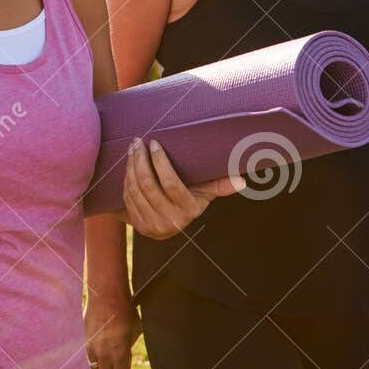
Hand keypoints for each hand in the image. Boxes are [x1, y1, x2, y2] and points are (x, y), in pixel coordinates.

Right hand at [85, 286, 139, 368]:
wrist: (106, 295)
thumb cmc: (125, 311)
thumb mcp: (135, 330)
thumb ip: (129, 346)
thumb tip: (125, 353)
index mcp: (120, 353)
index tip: (125, 364)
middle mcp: (105, 353)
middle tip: (116, 360)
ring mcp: (92, 347)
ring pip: (94, 366)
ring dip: (101, 362)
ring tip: (106, 351)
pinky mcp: (84, 338)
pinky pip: (88, 354)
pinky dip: (93, 352)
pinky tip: (99, 342)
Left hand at [122, 138, 243, 238]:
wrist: (168, 224)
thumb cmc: (189, 200)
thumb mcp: (204, 194)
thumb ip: (220, 185)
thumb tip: (241, 181)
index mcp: (188, 210)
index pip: (171, 184)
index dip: (160, 162)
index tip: (155, 143)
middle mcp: (170, 221)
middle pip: (148, 186)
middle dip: (140, 160)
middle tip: (138, 142)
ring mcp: (152, 225)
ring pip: (135, 190)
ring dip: (130, 166)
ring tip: (132, 149)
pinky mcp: (138, 225)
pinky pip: (128, 198)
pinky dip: (126, 179)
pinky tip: (128, 165)